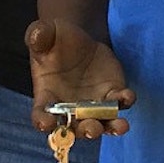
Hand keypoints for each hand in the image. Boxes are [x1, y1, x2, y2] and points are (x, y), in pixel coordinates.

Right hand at [27, 18, 134, 138]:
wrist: (77, 39)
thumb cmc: (54, 40)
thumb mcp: (44, 32)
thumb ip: (38, 35)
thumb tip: (37, 36)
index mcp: (47, 97)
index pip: (41, 115)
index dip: (43, 122)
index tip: (46, 123)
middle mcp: (71, 108)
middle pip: (77, 127)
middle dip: (86, 130)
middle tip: (91, 129)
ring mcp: (94, 104)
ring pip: (103, 122)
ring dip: (111, 126)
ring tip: (120, 126)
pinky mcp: (112, 93)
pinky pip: (120, 102)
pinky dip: (125, 101)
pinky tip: (127, 96)